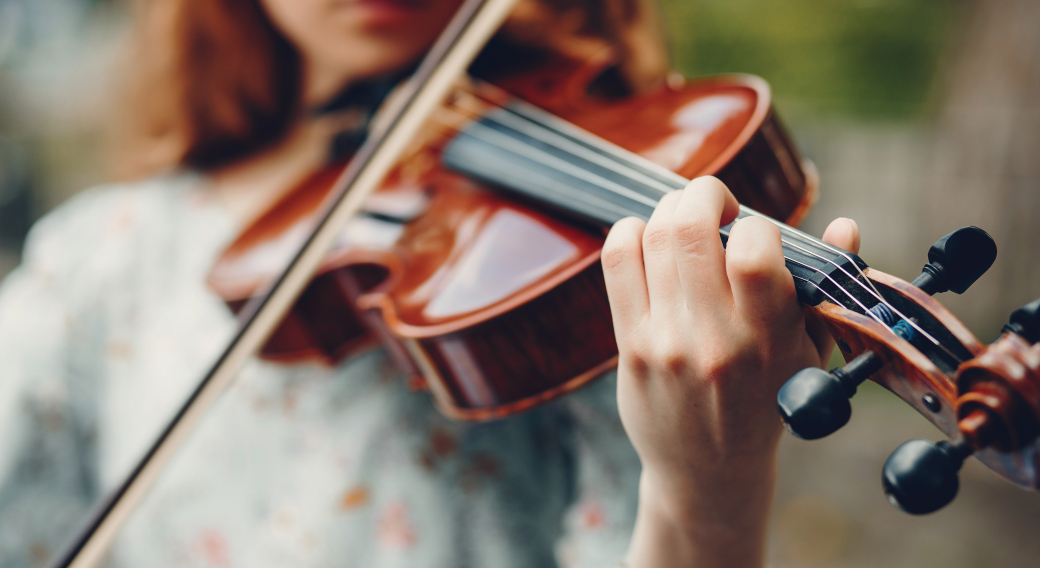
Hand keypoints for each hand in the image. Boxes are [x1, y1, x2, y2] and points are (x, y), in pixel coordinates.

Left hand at [602, 176, 859, 567]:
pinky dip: (631, 231)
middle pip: (691, 230)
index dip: (757, 224)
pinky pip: (618, 261)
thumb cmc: (765, 403)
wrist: (707, 471)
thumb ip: (826, 287)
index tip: (758, 235)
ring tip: (688, 219)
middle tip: (717, 204)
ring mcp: (665, 341)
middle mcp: (713, 338)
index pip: (754, 252)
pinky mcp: (630, 344)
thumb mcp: (808, 353)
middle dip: (705, 194)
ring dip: (672, 209)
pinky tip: (650, 237)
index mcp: (767, 338)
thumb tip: (846, 225)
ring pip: (653, 237)